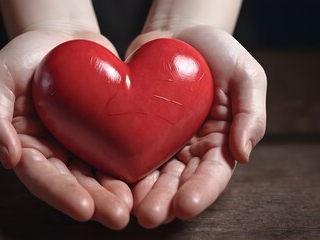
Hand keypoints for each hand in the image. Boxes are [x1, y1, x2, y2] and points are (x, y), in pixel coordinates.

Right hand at [0, 30, 132, 229]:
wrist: (63, 38)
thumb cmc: (24, 55)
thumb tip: (7, 158)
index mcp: (26, 146)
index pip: (41, 177)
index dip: (60, 193)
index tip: (83, 209)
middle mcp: (54, 152)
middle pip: (73, 184)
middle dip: (94, 202)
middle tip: (117, 216)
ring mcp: (81, 144)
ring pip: (97, 175)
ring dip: (114, 193)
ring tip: (132, 207)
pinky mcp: (104, 133)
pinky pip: (116, 153)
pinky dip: (128, 168)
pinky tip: (144, 180)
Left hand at [127, 26, 266, 227]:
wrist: (179, 35)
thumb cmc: (218, 53)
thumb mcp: (246, 76)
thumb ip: (250, 114)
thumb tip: (243, 155)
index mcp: (218, 141)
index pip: (212, 174)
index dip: (200, 192)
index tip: (185, 206)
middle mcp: (188, 149)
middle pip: (177, 182)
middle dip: (164, 200)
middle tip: (149, 216)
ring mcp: (160, 141)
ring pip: (151, 174)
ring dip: (140, 193)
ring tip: (128, 208)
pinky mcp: (136, 130)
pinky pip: (127, 151)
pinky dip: (119, 169)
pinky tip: (110, 182)